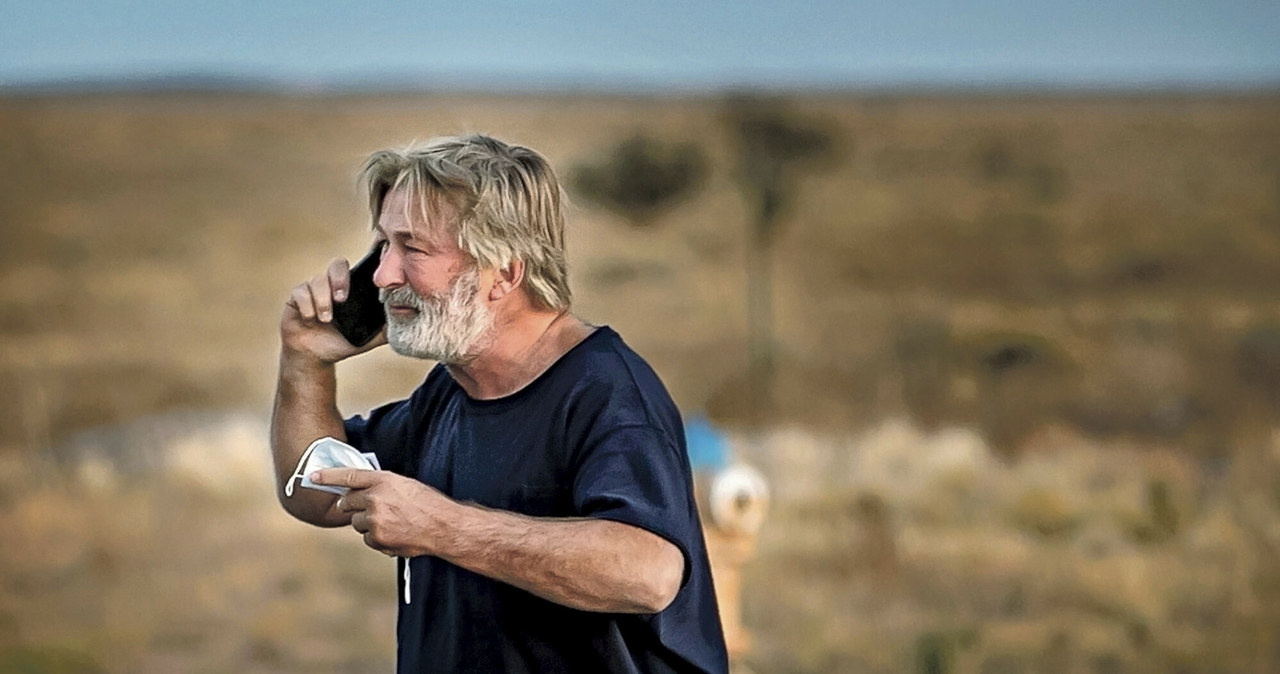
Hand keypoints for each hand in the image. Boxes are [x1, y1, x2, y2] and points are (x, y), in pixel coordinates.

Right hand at [281, 258, 387, 363]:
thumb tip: (407, 321)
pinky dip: (307, 306)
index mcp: (351, 289)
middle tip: (342, 299)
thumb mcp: (368, 337)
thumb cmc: (342, 342)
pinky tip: (310, 319)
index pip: (358, 267)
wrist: (316, 357)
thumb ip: (385, 328)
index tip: (369, 273)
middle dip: (340, 279)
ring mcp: (313, 289)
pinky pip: (300, 293)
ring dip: (323, 300)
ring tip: (326, 319)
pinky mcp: (296, 298)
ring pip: (317, 280)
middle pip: (337, 264)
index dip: (364, 263)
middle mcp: (332, 284)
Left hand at [311, 468, 453, 556]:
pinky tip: (395, 533)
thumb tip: (360, 491)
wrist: (443, 526)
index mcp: (383, 481)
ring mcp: (374, 521)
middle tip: (366, 507)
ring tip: (391, 522)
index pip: (349, 475)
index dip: (328, 476)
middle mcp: (375, 499)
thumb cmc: (428, 504)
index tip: (311, 476)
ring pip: (356, 522)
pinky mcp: (377, 539)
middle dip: (351, 505)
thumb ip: (381, 486)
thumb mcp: (405, 485)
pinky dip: (376, 538)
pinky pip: (367, 538)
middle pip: (347, 502)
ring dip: (367, 523)